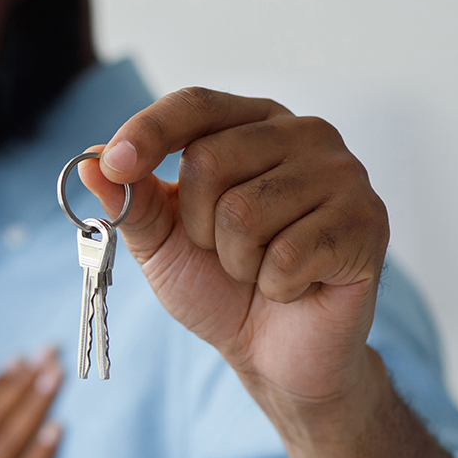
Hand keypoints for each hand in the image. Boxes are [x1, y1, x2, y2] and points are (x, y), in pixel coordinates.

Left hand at [78, 87, 389, 416]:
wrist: (278, 353)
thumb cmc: (222, 286)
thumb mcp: (161, 242)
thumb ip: (131, 201)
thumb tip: (90, 161)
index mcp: (252, 124)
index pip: (195, 105)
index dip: (149, 131)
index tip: (116, 166)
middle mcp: (304, 133)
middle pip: (210, 159)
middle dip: (197, 226)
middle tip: (224, 253)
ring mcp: (343, 173)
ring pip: (245, 211)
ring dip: (237, 261)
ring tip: (261, 270)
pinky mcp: (367, 221)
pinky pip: (287, 255)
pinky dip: (275, 286)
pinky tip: (295, 286)